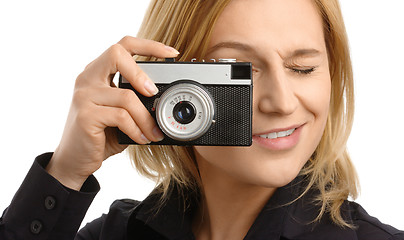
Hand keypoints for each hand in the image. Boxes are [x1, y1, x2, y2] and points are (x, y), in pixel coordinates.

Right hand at [46, 36, 178, 189]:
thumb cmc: (101, 135)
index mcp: (98, 73)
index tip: (172, 53)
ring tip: (154, 132)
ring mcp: (84, 95)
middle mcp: (87, 78)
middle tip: (154, 93)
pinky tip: (141, 138)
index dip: (149, 45)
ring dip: (146, 118)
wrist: (75, 160)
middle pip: (116, 54)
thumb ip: (136, 101)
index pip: (122, 46)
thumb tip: (164, 101)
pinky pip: (121, 117)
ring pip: (127, 96)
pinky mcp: (85, 115)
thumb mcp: (121, 113)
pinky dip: (137, 129)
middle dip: (141, 72)